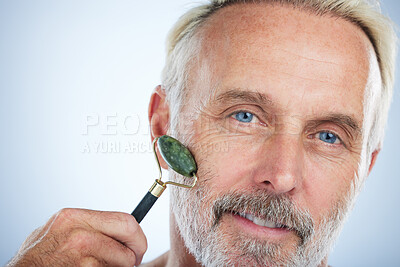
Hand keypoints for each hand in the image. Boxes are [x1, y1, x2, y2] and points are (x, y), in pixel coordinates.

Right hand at [7, 208, 146, 265]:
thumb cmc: (39, 255)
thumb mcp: (60, 228)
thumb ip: (88, 225)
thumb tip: (120, 227)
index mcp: (75, 217)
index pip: (125, 220)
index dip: (137, 234)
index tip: (137, 244)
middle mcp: (79, 234)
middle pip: (130, 237)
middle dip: (136, 251)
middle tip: (134, 260)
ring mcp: (81, 256)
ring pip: (123, 261)